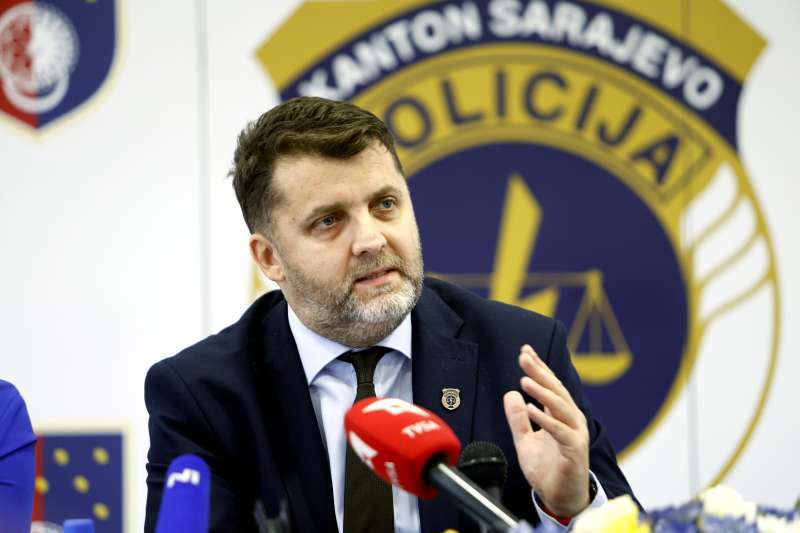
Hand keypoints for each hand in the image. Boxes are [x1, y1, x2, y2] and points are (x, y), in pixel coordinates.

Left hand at [503, 345, 590, 517]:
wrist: (561, 499)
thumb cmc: (548, 470)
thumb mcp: (525, 441)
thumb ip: (518, 419)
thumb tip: (510, 394)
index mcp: (561, 415)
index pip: (550, 386)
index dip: (538, 368)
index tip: (525, 351)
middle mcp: (571, 420)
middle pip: (556, 390)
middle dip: (540, 372)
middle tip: (524, 356)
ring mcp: (575, 434)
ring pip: (560, 407)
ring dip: (542, 392)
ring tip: (525, 381)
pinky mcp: (575, 450)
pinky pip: (560, 431)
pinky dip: (545, 420)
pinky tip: (531, 409)